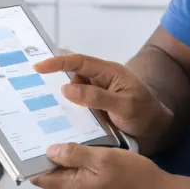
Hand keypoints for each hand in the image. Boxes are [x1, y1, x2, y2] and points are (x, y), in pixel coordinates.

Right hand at [31, 53, 172, 150]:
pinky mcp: (94, 105)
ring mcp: (96, 91)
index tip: (38, 67)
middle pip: (71, 75)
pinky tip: (58, 119)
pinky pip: (76, 104)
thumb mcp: (124, 105)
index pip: (79, 61)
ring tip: (43, 109)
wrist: (157, 127)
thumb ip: (97, 97)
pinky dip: (68, 110)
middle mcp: (100, 78)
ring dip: (61, 100)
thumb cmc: (145, 112)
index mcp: (108, 71)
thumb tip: (67, 88)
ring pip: (72, 91)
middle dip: (54, 81)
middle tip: (33, 89)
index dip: (57, 62)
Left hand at [32, 142, 177, 188]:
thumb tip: (49, 151)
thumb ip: (73, 154)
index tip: (37, 140)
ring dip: (75, 168)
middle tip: (64, 136)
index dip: (36, 160)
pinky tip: (99, 165)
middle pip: (56, 180)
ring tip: (85, 148)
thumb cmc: (134, 176)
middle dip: (58, 161)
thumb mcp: (103, 158)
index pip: (40, 178)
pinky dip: (86, 178)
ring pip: (71, 185)